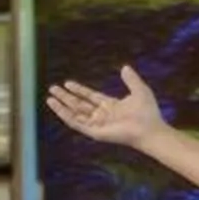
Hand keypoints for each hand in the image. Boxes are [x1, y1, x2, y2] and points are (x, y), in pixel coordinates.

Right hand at [46, 66, 169, 148]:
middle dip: (66, 97)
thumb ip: (131, 79)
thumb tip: (125, 67)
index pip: (90, 97)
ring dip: (62, 106)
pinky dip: (65, 115)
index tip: (68, 83)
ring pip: (75, 114)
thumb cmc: (147, 112)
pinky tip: (57, 107)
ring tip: (49, 97)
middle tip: (53, 88)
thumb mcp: (139, 90)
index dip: (79, 90)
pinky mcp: (94, 132)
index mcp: (111, 106)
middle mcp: (102, 115)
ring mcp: (97, 124)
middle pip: (79, 105)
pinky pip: (76, 123)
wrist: (149, 128)